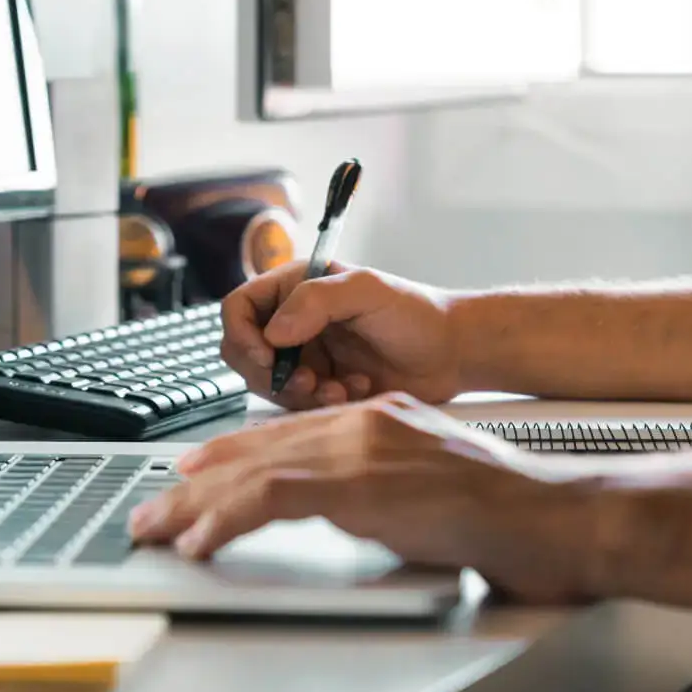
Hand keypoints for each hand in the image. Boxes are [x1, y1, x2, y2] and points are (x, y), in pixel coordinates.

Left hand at [129, 394, 602, 604]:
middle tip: (155, 508)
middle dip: (196, 482)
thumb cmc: (504, 511)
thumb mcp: (428, 482)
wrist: (553, 514)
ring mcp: (356, 450)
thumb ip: (381, 483)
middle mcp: (358, 423)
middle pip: (256, 450)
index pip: (283, 434)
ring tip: (158, 529)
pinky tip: (201, 542)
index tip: (191, 472)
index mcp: (374, 419)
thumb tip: (350, 505)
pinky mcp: (359, 485)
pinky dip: (227, 520)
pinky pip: (272, 499)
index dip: (229, 454)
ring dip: (195, 505)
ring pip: (251, 472)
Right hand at [221, 261, 460, 409]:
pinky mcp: (320, 385)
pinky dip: (321, 404)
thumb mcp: (366, 291)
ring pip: (268, 383)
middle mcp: (293, 320)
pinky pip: (297, 404)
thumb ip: (317, 301)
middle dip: (270, 373)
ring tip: (340, 388)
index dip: (242, 334)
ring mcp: (305, 355)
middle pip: (243, 351)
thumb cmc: (416, 313)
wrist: (452, 354)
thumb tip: (274, 333)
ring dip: (300, 392)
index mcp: (295, 287)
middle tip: (307, 380)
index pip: (238, 307)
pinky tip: (354, 390)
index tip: (267, 356)